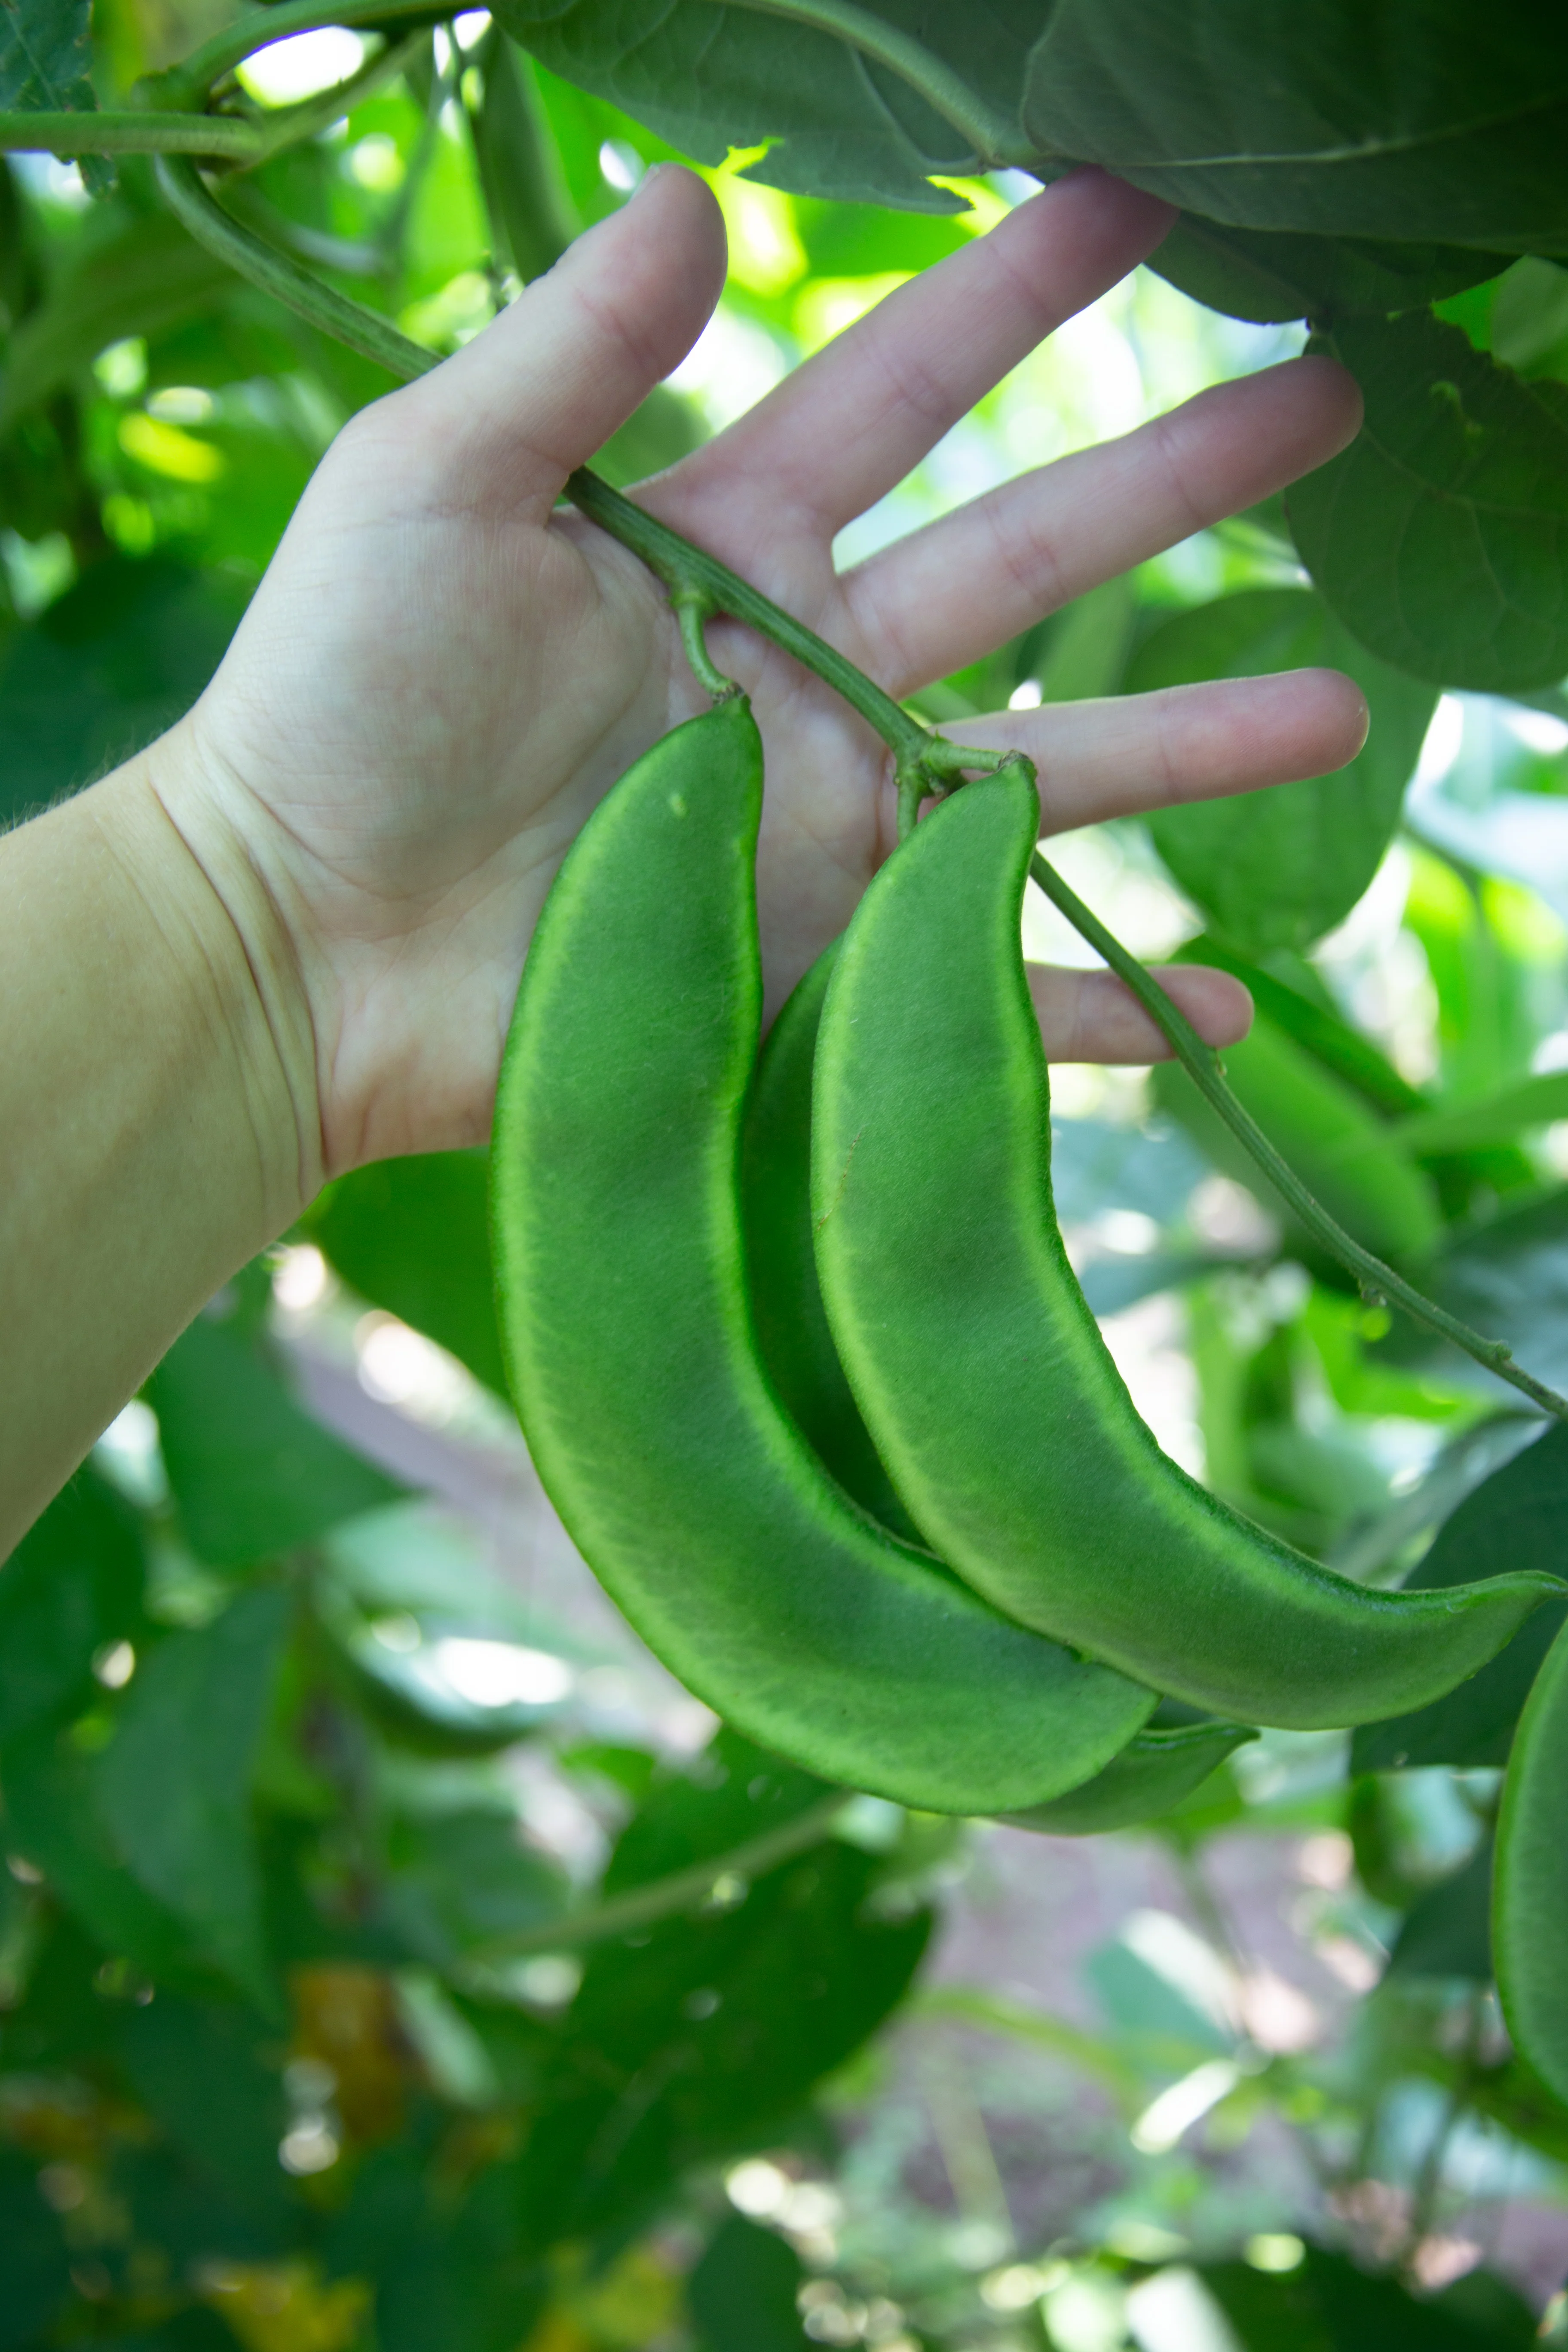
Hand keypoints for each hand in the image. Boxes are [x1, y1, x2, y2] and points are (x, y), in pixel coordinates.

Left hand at [155, 164, 1364, 1178]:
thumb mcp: (430, 486)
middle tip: (1332, 403)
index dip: (1017, 294)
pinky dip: (1104, 1015)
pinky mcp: (816, 972)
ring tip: (1345, 711)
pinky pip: (990, 996)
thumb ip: (568, 353)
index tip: (1142, 206)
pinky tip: (1225, 1012)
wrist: (301, 937)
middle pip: (1031, 563)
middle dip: (1179, 482)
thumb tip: (692, 191)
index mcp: (729, 542)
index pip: (906, 391)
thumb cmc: (337, 697)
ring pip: (1052, 777)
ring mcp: (827, 831)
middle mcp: (809, 678)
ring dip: (1198, 746)